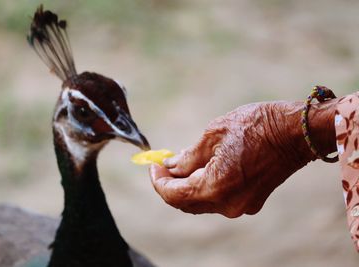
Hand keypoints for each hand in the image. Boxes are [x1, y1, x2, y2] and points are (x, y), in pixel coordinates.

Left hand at [150, 100, 336, 217]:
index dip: (158, 181)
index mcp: (215, 186)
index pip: (174, 195)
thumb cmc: (256, 126)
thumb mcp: (214, 133)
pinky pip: (218, 199)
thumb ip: (189, 156)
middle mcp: (227, 204)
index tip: (153, 164)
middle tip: (163, 164)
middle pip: (186, 203)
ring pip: (202, 202)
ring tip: (182, 163)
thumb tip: (172, 165)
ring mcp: (241, 205)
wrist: (295, 132)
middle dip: (170, 184)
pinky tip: (203, 168)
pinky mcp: (251, 201)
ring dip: (187, 185)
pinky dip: (205, 186)